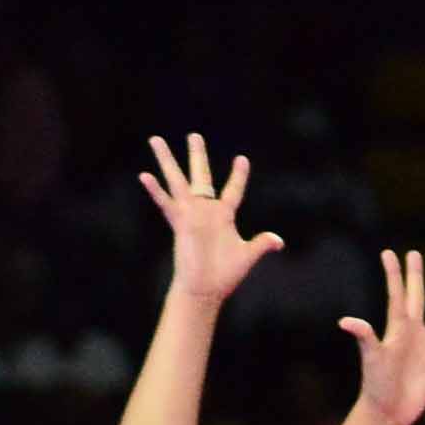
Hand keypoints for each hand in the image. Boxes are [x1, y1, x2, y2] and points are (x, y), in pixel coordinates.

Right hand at [138, 133, 282, 305]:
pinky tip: (145, 176)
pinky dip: (156, 191)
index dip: (238, 176)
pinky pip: (166, 204)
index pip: (233, 190)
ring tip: (156, 139)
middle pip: (201, 176)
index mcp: (224, 215)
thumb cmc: (225, 274)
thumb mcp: (248, 255)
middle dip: (197, 156)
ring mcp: (191, 214)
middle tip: (194, 135)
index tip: (242, 159)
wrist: (206, 288)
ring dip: (167, 160)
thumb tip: (279, 241)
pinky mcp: (179, 223)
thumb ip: (262, 244)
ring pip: (177, 181)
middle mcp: (206, 210)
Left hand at [342, 248, 424, 424]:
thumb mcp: (372, 358)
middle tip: (415, 254)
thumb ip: (364, 337)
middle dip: (415, 277)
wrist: (387, 412)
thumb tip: (345, 322)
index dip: (393, 274)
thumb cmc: (377, 385)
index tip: (389, 252)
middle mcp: (412, 335)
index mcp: (398, 329)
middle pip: (416, 298)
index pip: (397, 295)